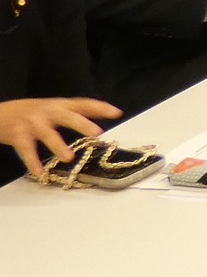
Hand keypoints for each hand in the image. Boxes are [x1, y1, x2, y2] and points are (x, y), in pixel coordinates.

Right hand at [0, 96, 121, 177]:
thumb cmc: (29, 113)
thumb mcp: (51, 108)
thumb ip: (72, 113)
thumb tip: (99, 121)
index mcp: (59, 105)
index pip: (83, 103)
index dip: (100, 107)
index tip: (117, 113)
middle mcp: (48, 111)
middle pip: (68, 116)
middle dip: (82, 124)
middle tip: (96, 133)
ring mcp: (33, 123)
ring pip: (48, 135)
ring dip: (59, 146)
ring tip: (69, 158)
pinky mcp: (18, 135)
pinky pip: (27, 150)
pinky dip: (33, 162)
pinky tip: (40, 173)